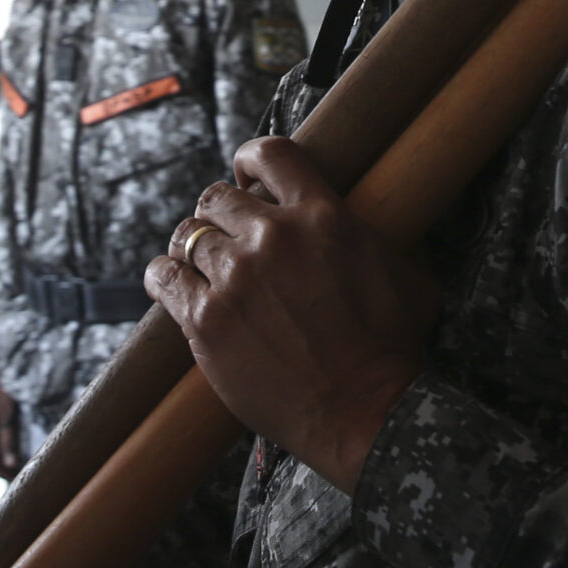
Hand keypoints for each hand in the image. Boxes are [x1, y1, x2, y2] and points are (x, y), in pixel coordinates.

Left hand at [143, 137, 437, 494]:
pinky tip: (171, 285)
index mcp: (323, 214)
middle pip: (217, 197)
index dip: (251, 160)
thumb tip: (356, 214)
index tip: (247, 178)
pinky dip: (164, 277)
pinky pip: (163, 277)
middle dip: (222, 214)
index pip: (271, 153)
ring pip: (187, 234)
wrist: (363, 413)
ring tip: (202, 268)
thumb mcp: (403, 269)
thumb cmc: (392, 346)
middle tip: (229, 239)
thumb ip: (369, 231)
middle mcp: (273, 237)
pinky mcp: (205, 319)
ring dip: (193, 248)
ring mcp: (234, 277)